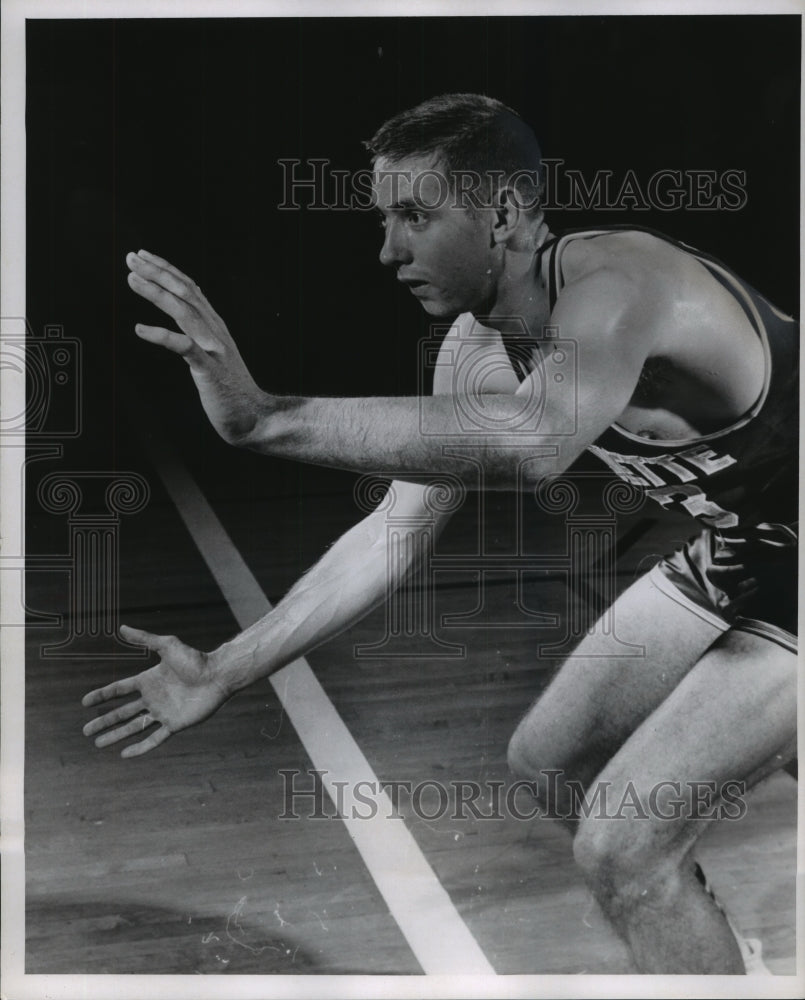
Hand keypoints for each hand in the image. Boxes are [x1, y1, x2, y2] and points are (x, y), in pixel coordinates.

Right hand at [82, 624, 230, 756]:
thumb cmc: (195, 659)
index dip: (102, 695)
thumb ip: (144, 639)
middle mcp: (153, 698)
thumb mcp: (167, 645)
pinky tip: (124, 754)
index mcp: (148, 680)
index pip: (119, 690)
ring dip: (116, 735)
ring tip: (98, 744)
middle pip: (122, 712)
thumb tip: (122, 627)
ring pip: (134, 727)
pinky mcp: (175, 724)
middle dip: (104, 721)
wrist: (217, 675)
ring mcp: (163, 712)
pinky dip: (140, 748)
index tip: (85, 702)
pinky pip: (154, 739)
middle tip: (86, 731)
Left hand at [126, 249, 267, 445]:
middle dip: (157, 272)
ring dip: (156, 292)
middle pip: (185, 292)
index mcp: (216, 327)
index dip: (166, 270)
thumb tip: (190, 306)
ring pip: (183, 311)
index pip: (190, 289)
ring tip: (132, 279)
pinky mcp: (210, 371)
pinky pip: (184, 348)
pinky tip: (140, 329)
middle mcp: (215, 332)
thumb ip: (204, 331)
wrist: (255, 418)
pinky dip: (162, 336)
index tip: (143, 257)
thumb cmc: (232, 391)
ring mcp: (214, 349)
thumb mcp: (217, 354)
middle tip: (132, 257)